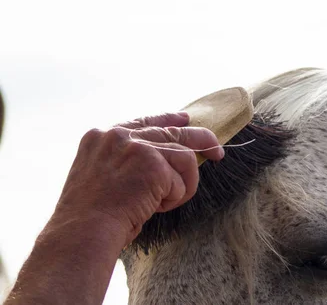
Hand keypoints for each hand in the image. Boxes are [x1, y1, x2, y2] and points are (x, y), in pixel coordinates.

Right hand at [54, 112, 223, 247]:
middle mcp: (117, 136)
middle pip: (171, 131)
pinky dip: (175, 198)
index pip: (142, 122)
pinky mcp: (152, 163)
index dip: (167, 120)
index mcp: (100, 137)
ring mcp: (136, 147)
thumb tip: (163, 162)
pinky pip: (182, 180)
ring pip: (183, 158)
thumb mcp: (102, 178)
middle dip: (200, 139)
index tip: (185, 119)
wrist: (83, 233)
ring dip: (181, 185)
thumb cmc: (91, 218)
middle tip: (217, 150)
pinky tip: (156, 207)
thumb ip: (125, 162)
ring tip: (163, 204)